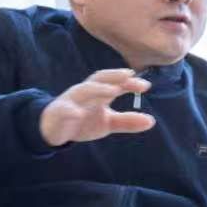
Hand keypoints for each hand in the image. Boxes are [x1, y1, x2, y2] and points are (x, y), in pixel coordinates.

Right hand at [39, 69, 155, 146]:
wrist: (54, 130)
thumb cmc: (84, 120)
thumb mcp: (108, 122)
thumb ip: (128, 121)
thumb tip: (151, 121)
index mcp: (98, 93)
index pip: (114, 83)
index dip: (128, 82)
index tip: (146, 85)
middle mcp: (85, 92)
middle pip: (99, 79)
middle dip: (114, 76)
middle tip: (129, 76)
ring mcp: (71, 100)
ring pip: (83, 90)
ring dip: (98, 89)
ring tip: (113, 91)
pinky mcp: (59, 112)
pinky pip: (64, 110)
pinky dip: (71, 110)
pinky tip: (78, 114)